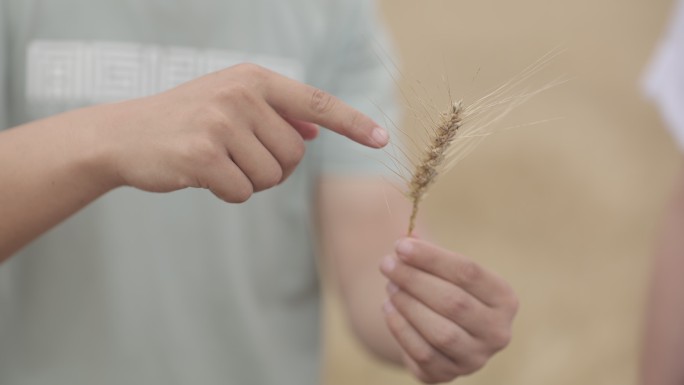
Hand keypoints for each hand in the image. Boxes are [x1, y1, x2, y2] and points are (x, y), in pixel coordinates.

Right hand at [94, 63, 387, 201]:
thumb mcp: (232, 104)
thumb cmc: (187, 121)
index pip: (316, 102)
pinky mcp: (202, 154)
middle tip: (239, 157)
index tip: (382, 139)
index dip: (352, 122)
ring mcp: (220, 122)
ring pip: (271, 176)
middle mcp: (241, 94)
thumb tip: (315, 130)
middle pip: (295, 154)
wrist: (126, 135)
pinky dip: (228, 192)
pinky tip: (202, 175)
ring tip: (218, 162)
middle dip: (274, 167)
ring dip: (250, 180)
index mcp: (254, 79)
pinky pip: (243, 191)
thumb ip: (275, 114)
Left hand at [380, 237, 517, 382]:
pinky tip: (388, 307)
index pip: (468, 272)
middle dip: (415, 279)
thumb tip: (407, 238)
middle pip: (454, 302)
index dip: (432, 258)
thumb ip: (426, 253)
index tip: (401, 245)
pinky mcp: (448, 375)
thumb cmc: (444, 289)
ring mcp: (475, 358)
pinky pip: (423, 353)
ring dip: (408, 305)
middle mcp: (497, 332)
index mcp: (504, 298)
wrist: (438, 329)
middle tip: (387, 264)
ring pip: (440, 332)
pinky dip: (401, 328)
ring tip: (389, 285)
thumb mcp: (442, 270)